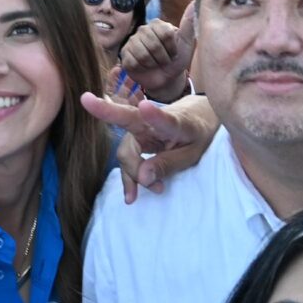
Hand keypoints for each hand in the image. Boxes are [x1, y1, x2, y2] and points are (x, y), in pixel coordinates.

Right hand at [82, 89, 218, 201]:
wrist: (199, 117)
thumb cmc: (198, 134)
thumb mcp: (193, 154)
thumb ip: (168, 164)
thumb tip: (142, 178)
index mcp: (177, 122)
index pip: (165, 119)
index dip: (155, 115)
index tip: (145, 107)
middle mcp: (154, 120)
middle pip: (128, 121)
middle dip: (106, 111)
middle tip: (102, 123)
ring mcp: (143, 128)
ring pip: (126, 149)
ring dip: (133, 172)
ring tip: (156, 190)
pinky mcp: (137, 139)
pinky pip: (127, 158)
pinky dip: (129, 177)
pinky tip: (131, 195)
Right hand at [116, 10, 192, 100]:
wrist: (166, 78)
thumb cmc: (176, 59)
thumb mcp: (186, 42)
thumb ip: (189, 23)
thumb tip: (195, 1)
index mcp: (157, 24)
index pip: (166, 34)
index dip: (172, 48)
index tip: (174, 52)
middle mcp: (143, 30)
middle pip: (154, 45)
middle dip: (163, 58)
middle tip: (164, 60)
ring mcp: (132, 41)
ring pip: (143, 55)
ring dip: (153, 64)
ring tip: (155, 64)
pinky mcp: (125, 54)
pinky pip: (133, 62)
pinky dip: (142, 69)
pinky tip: (145, 67)